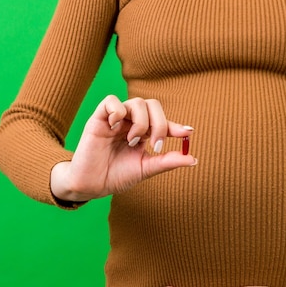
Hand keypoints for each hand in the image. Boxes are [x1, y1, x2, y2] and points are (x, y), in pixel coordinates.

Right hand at [51, 95, 196, 201]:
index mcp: (144, 133)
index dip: (176, 126)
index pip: (163, 121)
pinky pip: (111, 101)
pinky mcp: (99, 118)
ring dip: (141, 122)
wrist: (92, 185)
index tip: (187, 133)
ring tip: (133, 142)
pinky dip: (118, 111)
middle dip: (160, 123)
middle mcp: (131, 123)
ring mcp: (116, 119)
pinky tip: (116, 128)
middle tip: (156, 144)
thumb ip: (167, 161)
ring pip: (136, 102)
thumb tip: (193, 159)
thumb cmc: (117, 176)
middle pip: (153, 105)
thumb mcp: (146, 169)